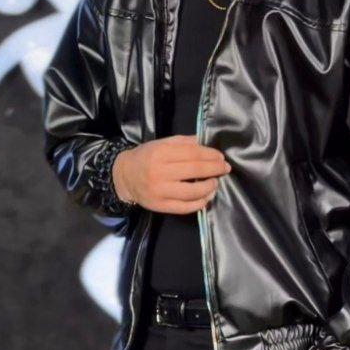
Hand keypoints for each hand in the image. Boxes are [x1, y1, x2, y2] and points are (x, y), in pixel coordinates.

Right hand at [113, 134, 231, 212]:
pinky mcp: (160, 206)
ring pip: (192, 192)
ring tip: (215, 183)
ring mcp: (160, 191)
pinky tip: (206, 197)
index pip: (192, 153)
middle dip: (214, 169)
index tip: (221, 157)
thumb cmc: (146, 157)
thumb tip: (205, 143)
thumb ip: (183, 142)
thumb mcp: (162, 144)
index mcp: (160, 153)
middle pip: (195, 171)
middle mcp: (160, 172)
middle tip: (225, 168)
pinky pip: (185, 207)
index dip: (210, 155)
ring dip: (209, 187)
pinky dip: (199, 203)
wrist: (124, 176)